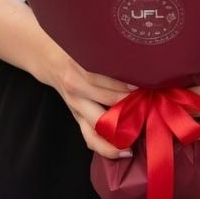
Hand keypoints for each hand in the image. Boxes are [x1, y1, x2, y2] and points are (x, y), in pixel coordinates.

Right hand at [39, 44, 135, 159]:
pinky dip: (106, 147)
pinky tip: (123, 150)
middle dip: (129, 104)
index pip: (102, 78)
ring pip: (98, 124)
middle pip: (105, 100)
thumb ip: (107, 54)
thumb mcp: (87, 48)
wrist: (51, 62)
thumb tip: (137, 59)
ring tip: (140, 132)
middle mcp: (77, 89)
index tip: (141, 85)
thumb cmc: (76, 52)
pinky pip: (90, 137)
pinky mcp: (77, 118)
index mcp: (79, 69)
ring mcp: (77, 106)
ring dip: (121, 128)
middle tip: (149, 105)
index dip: (122, 83)